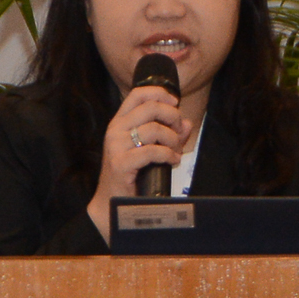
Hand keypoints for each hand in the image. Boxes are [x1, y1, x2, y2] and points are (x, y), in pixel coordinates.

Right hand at [88, 85, 192, 244]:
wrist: (112, 203)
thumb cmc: (131, 175)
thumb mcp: (149, 149)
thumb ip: (169, 135)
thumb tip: (186, 123)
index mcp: (119, 122)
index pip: (138, 94)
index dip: (160, 94)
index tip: (175, 104)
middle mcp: (115, 130)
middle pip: (151, 108)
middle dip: (172, 117)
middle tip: (178, 131)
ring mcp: (116, 146)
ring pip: (154, 129)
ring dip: (172, 139)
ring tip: (175, 151)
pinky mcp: (121, 163)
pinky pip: (152, 151)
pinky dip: (168, 155)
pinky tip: (172, 161)